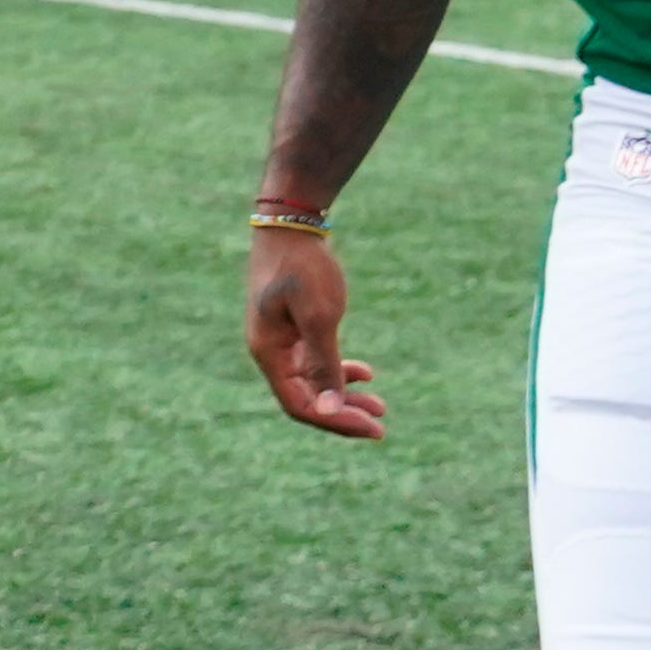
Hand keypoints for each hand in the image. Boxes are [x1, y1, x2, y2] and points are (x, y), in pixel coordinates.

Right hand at [246, 225, 378, 437]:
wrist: (291, 223)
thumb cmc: (303, 267)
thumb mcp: (320, 316)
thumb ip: (324, 364)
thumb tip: (331, 409)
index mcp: (268, 351)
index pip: (299, 404)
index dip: (335, 420)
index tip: (373, 426)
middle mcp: (270, 351)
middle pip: (306, 398)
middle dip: (343, 412)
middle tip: (382, 423)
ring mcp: (280, 339)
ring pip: (312, 382)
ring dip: (344, 395)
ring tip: (380, 405)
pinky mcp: (292, 326)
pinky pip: (314, 361)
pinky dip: (339, 370)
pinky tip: (365, 372)